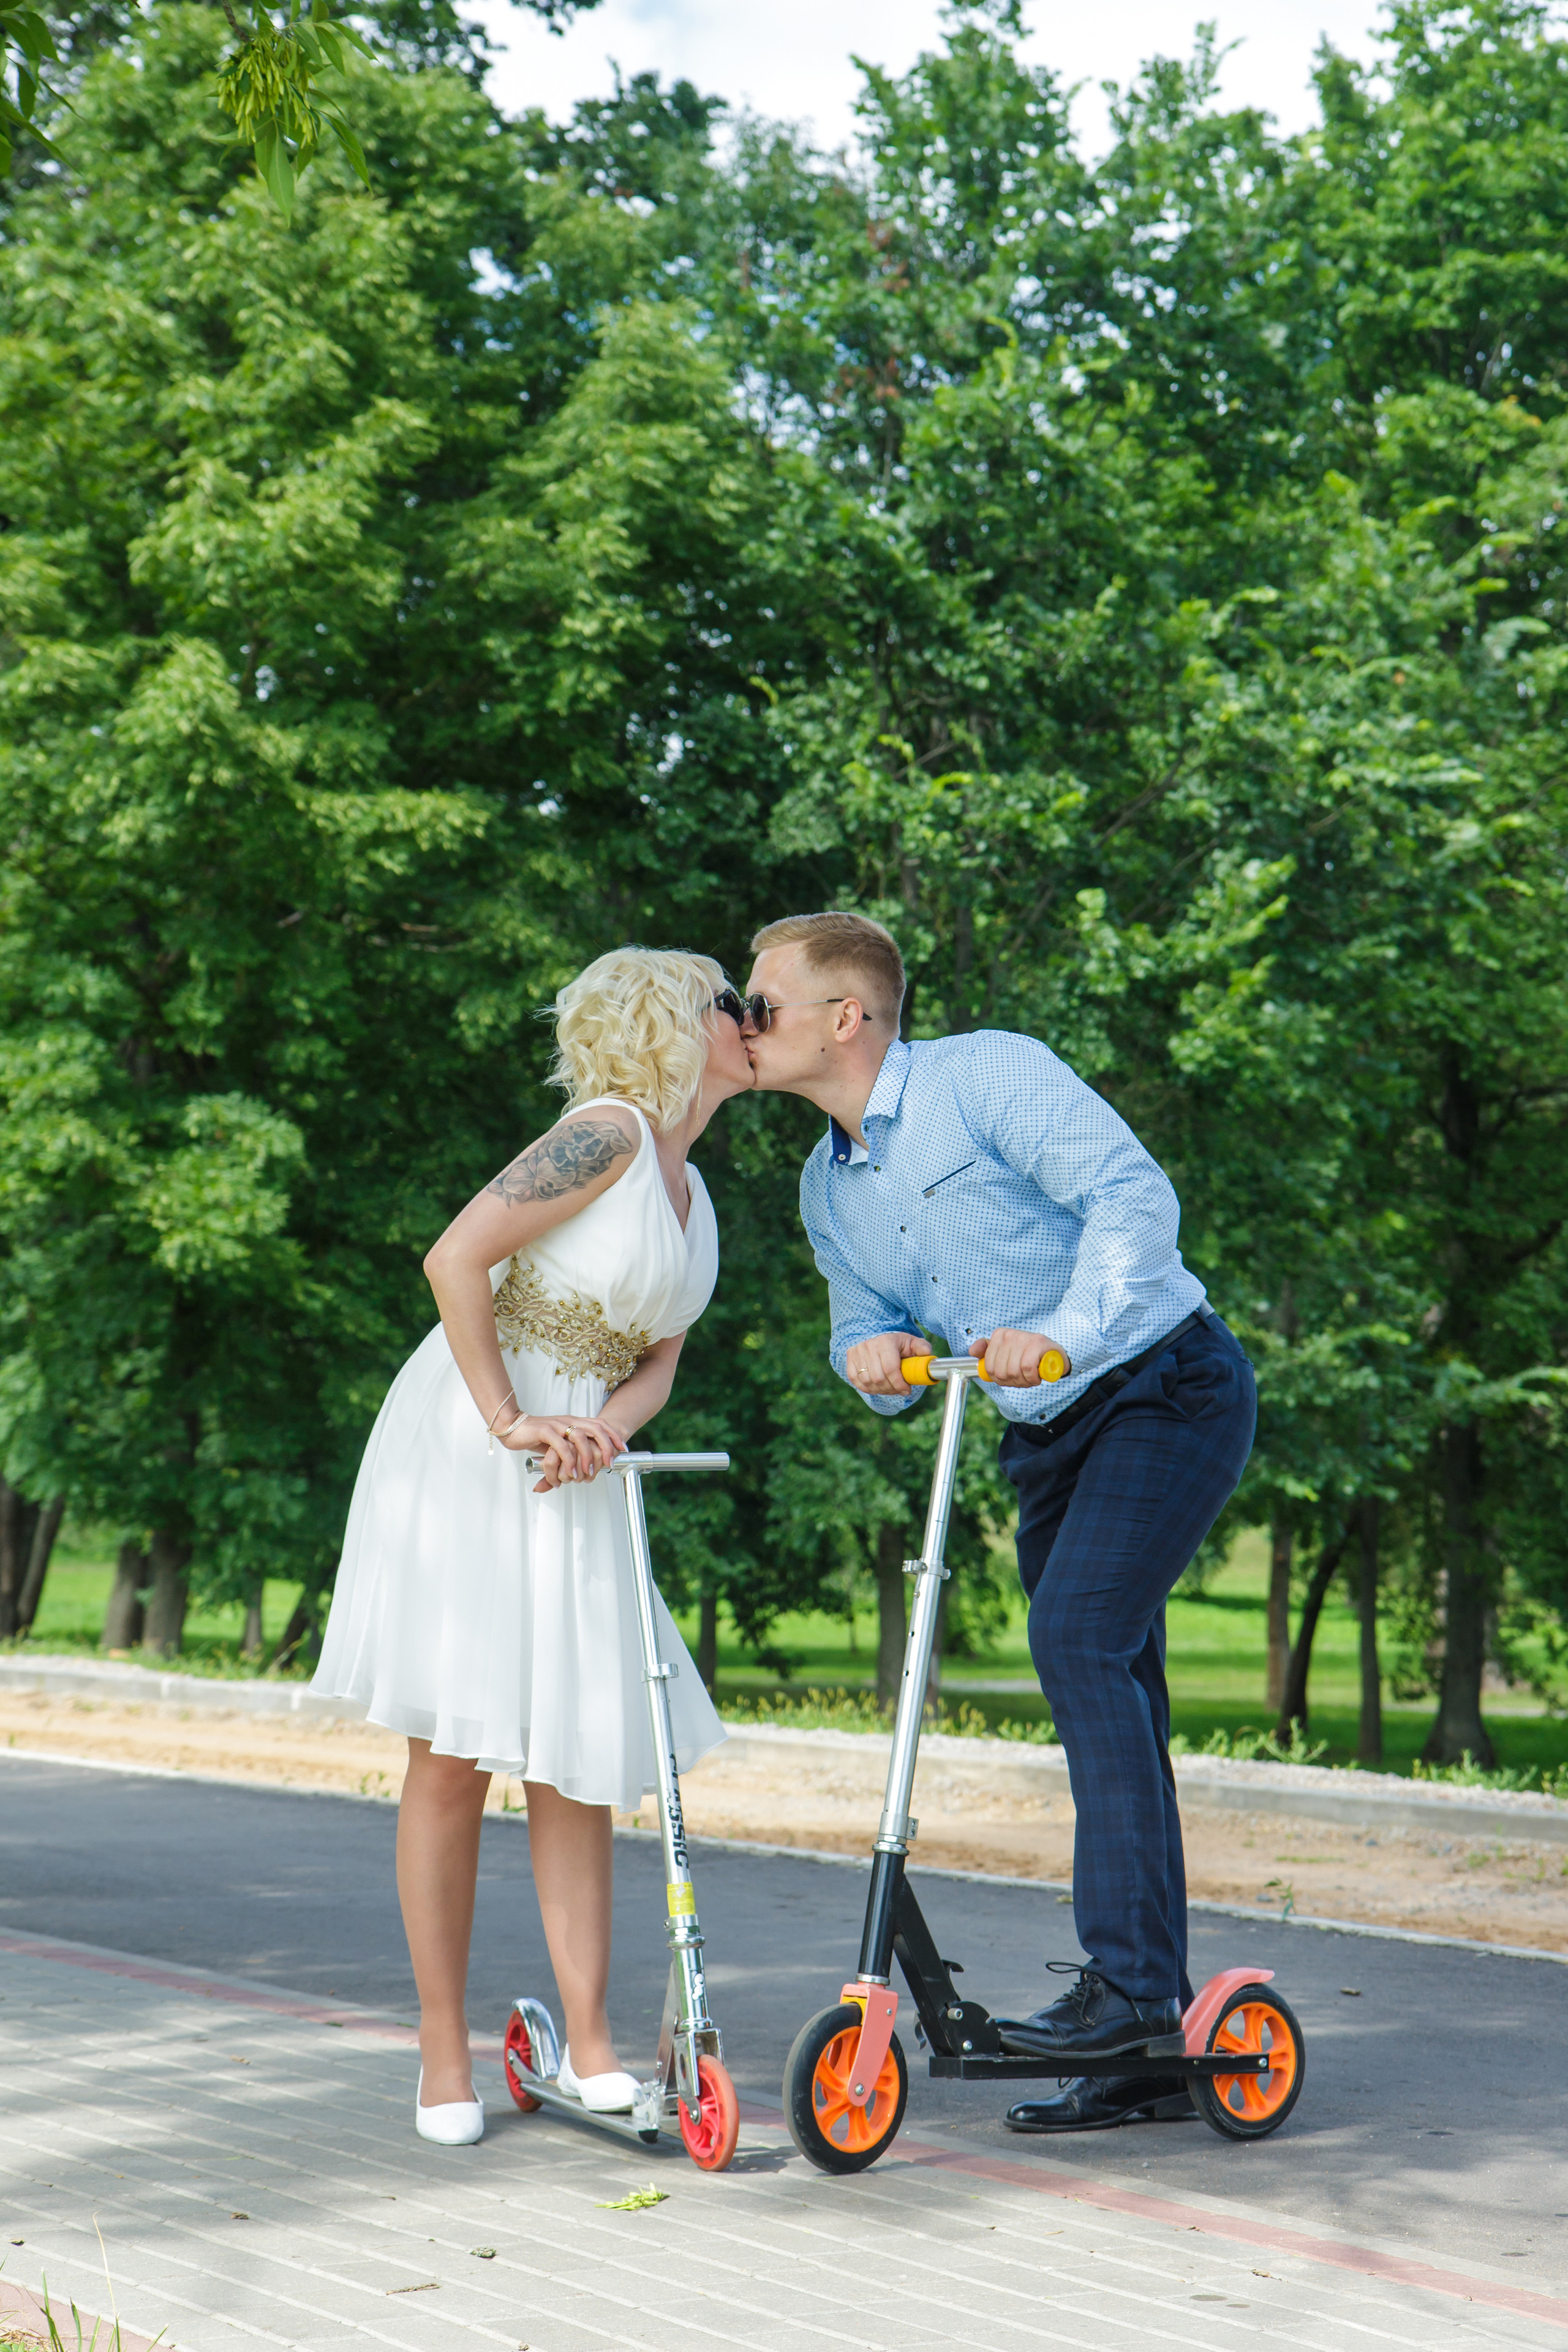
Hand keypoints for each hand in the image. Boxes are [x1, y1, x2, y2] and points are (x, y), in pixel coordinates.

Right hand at [497, 1412, 627, 1491]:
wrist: (511, 1427)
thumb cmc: (536, 1436)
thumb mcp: (558, 1443)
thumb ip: (572, 1450)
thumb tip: (585, 1465)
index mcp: (574, 1421)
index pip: (600, 1424)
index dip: (613, 1435)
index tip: (622, 1450)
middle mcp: (568, 1420)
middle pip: (596, 1428)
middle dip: (606, 1446)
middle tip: (609, 1463)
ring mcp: (557, 1425)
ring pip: (580, 1437)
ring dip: (587, 1456)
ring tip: (589, 1472)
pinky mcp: (544, 1431)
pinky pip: (561, 1445)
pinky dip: (569, 1460)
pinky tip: (571, 1473)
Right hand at [845, 1332, 927, 1395]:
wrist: (877, 1336)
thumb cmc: (897, 1344)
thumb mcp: (912, 1343)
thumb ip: (922, 1348)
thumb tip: (927, 1354)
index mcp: (886, 1341)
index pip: (891, 1369)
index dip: (899, 1384)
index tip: (906, 1390)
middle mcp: (869, 1346)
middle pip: (879, 1378)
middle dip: (891, 1389)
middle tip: (899, 1390)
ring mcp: (857, 1353)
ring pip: (867, 1381)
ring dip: (880, 1390)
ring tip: (889, 1389)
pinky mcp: (850, 1360)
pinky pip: (856, 1381)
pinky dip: (867, 1388)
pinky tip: (877, 1387)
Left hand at [974, 1329, 1069, 1386]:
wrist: (1054, 1354)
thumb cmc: (1028, 1356)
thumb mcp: (1006, 1353)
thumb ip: (986, 1351)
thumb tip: (972, 1352)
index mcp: (999, 1335)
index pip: (989, 1368)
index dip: (1001, 1379)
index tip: (1011, 1376)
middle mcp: (1009, 1334)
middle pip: (1001, 1372)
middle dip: (1013, 1381)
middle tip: (1023, 1379)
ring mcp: (1023, 1337)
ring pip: (1013, 1371)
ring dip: (1024, 1381)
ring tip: (1030, 1377)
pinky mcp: (1037, 1342)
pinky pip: (1027, 1369)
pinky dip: (1032, 1378)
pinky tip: (1036, 1377)